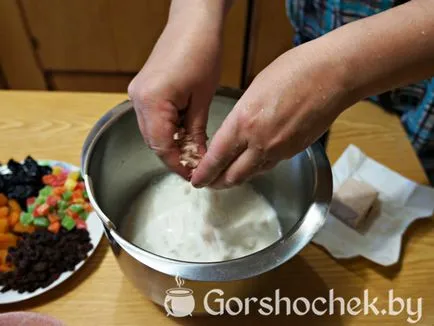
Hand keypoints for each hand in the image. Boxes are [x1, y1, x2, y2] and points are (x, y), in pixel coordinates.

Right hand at [128, 9, 222, 178]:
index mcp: (151, 102)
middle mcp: (138, 100)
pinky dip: (168, 131)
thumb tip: (197, 158)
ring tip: (194, 152)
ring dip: (172, 145)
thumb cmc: (201, 52)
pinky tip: (185, 134)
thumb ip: (196, 132)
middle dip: (176, 157)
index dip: (179, 165)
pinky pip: (152, 120)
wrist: (193, 22)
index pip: (162, 147)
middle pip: (154, 142)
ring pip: (152, 133)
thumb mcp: (203, 99)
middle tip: (197, 166)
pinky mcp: (143, 90)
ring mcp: (137, 94)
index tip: (195, 176)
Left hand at [191, 41, 354, 187]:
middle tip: (209, 184)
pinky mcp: (295, 151)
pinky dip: (257, 168)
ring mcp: (280, 149)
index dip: (204, 173)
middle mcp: (259, 142)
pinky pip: (270, 165)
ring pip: (252, 173)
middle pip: (233, 175)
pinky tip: (253, 164)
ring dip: (237, 177)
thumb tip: (235, 131)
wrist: (333, 75)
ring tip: (228, 177)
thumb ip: (241, 116)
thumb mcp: (254, 89)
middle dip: (218, 182)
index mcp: (243, 122)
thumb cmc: (293, 71)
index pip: (216, 158)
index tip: (196, 180)